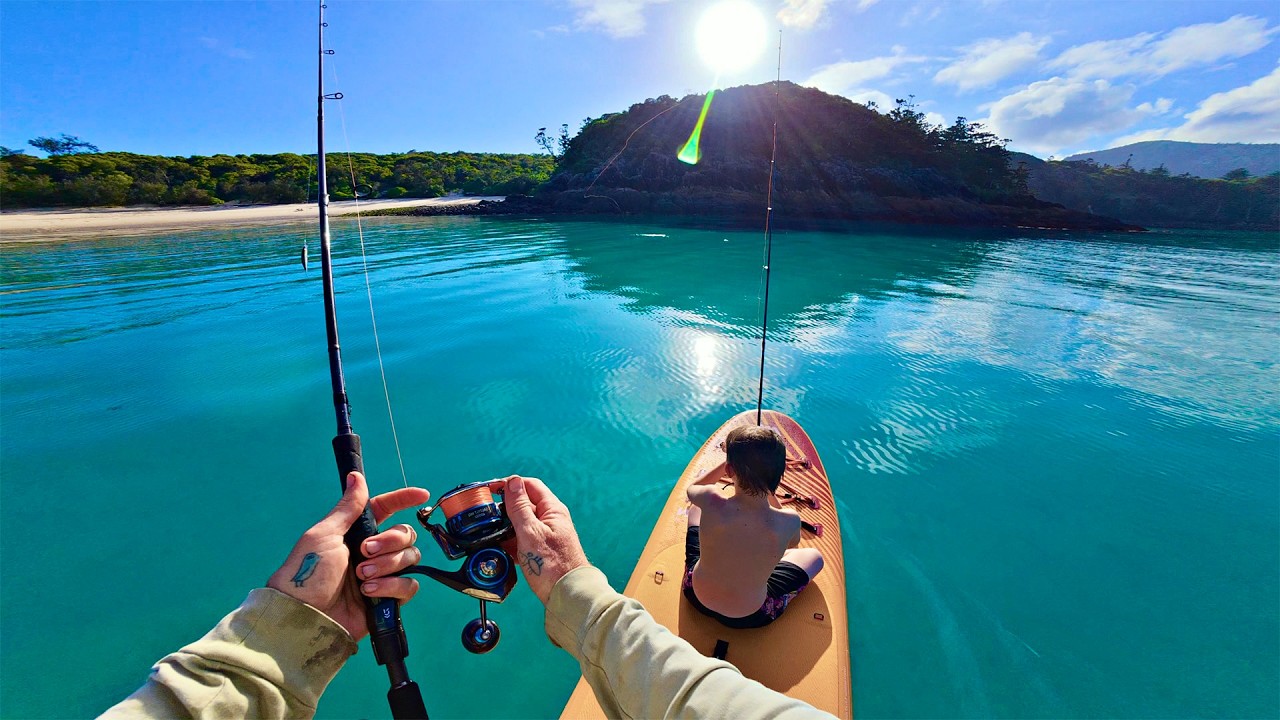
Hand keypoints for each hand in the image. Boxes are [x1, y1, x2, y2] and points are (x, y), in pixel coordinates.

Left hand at [267, 472, 430, 640]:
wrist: (306, 616)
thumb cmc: (307, 573)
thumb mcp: (324, 535)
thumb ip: (347, 508)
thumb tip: (356, 476)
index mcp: (357, 533)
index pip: (386, 509)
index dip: (404, 500)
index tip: (422, 495)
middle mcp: (372, 551)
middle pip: (404, 535)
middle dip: (389, 541)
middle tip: (365, 552)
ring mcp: (382, 575)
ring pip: (410, 559)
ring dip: (387, 565)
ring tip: (361, 577)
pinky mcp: (387, 599)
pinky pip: (409, 586)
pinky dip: (391, 586)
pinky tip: (370, 592)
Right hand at [501, 475, 588, 603]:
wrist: (567, 595)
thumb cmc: (553, 565)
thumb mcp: (531, 532)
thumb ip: (520, 507)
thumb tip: (513, 482)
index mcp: (552, 510)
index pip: (529, 486)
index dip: (509, 484)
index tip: (490, 488)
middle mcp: (550, 520)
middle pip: (524, 504)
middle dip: (504, 508)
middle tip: (487, 514)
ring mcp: (545, 536)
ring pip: (520, 524)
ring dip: (505, 527)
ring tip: (490, 533)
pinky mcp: (540, 551)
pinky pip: (522, 541)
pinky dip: (510, 543)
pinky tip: (500, 550)